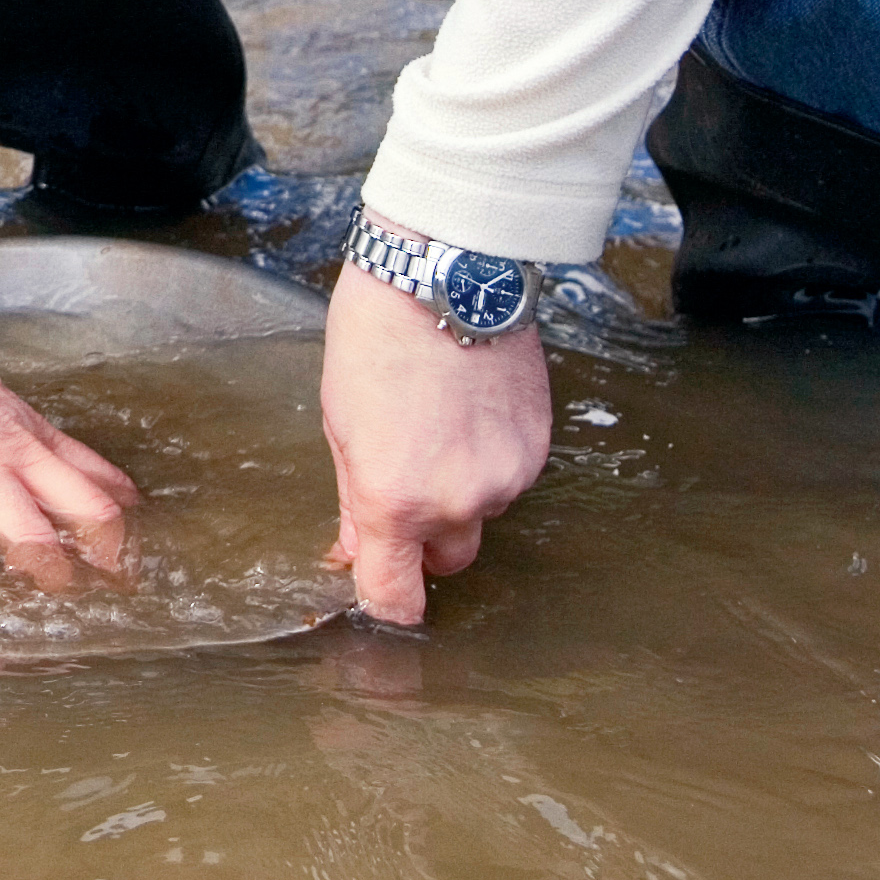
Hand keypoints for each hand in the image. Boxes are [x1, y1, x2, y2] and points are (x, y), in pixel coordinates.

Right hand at [0, 243, 140, 586]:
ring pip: (32, 536)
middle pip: (91, 513)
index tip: (135, 575)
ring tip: (37, 628)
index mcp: (26, 432)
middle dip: (109, 566)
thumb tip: (30, 478)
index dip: (127, 534)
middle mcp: (11, 450)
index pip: (101, 485)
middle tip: (111, 612)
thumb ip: (8, 439)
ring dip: (41, 581)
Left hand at [321, 230, 553, 626]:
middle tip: (403, 482)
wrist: (444, 275)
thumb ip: (354, 499)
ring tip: (438, 422)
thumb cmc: (375, 338)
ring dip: (460, 489)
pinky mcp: (538, 448)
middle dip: (426, 538)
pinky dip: (490, 458)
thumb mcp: (340, 422)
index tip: (381, 594)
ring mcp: (506, 477)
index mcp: (395, 500)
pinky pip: (510, 477)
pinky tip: (469, 410)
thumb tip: (356, 551)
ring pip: (482, 512)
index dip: (387, 605)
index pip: (396, 597)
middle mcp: (459, 500)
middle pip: (448, 560)